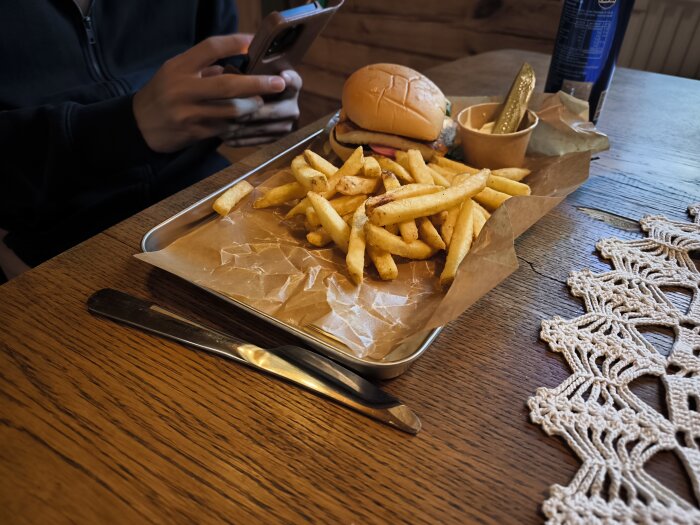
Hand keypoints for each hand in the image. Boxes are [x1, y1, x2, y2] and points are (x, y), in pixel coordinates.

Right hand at [133, 34, 286, 152]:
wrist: (139, 125)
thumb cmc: (163, 93)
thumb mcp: (175, 71)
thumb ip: (203, 67)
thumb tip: (237, 65)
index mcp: (180, 67)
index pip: (211, 47)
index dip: (235, 42)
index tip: (254, 42)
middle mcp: (184, 88)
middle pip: (228, 85)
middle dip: (257, 84)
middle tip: (277, 83)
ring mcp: (189, 113)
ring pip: (231, 111)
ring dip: (252, 108)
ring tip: (261, 104)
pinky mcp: (195, 132)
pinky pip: (226, 128)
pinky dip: (240, 124)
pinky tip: (249, 121)